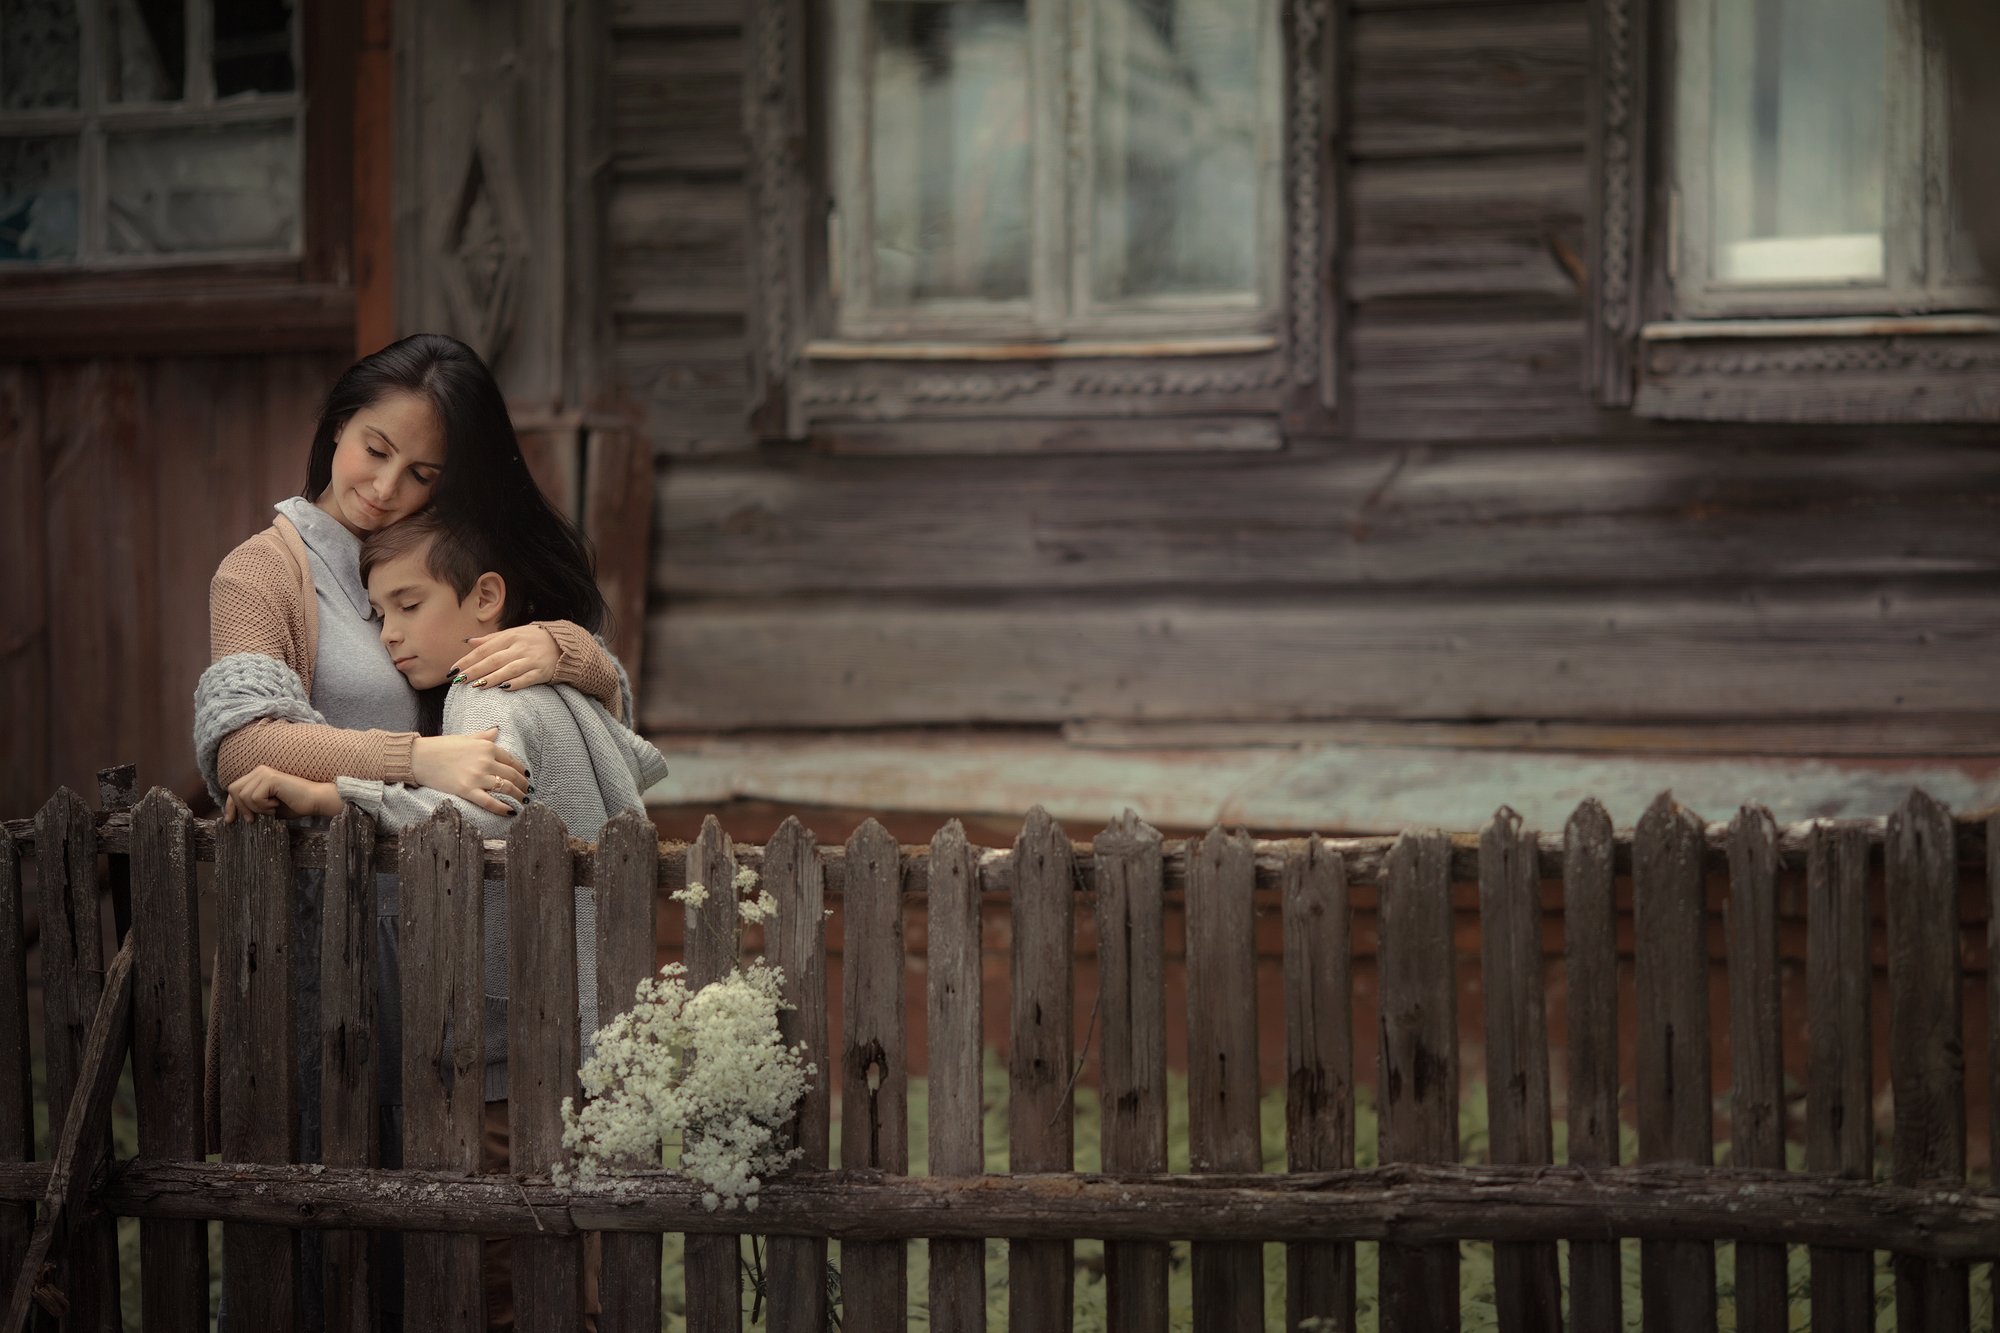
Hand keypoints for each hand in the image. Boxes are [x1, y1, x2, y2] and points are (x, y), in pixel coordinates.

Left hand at [223, 766, 340, 822]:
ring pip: (244, 796)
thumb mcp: (267, 808)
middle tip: (253, 819)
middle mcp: (259, 770)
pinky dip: (264, 807)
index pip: (234, 789)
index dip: (230, 805)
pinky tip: (277, 805)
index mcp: (258, 776)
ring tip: (272, 809)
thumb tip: (231, 817)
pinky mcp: (270, 778)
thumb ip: (251, 807)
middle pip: (234, 790)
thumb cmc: (295, 805)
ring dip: (256, 808)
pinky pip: (254, 798)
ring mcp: (264, 773)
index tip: (230, 821)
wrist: (315, 801)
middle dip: (240, 808)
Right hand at [410, 727, 527, 814]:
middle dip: (523, 785)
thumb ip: (483, 736)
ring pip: (506, 788)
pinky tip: (511, 812)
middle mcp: (485, 761)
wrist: (419, 757)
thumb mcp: (465, 738)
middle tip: (528, 791)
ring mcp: (477, 776)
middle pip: (512, 775)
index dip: (521, 770)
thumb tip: (497, 730)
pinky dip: (503, 808)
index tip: (525, 776)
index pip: (511, 760)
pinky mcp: (467, 790)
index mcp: (486, 747)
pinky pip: (490, 802)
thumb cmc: (441, 746)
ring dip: (518, 796)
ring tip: (524, 802)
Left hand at [449, 624, 561, 691]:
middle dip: (475, 670)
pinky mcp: (542, 672)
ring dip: (492, 678)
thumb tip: (468, 642)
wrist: (563, 644)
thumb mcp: (512, 634)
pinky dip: (515, 683)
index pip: (485, 649)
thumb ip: (490, 639)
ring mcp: (531, 660)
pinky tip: (503, 689)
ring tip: (476, 686)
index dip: (468, 659)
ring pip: (508, 669)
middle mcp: (520, 647)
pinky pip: (527, 679)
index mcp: (510, 636)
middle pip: (494, 660)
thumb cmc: (533, 640)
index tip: (454, 669)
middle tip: (459, 680)